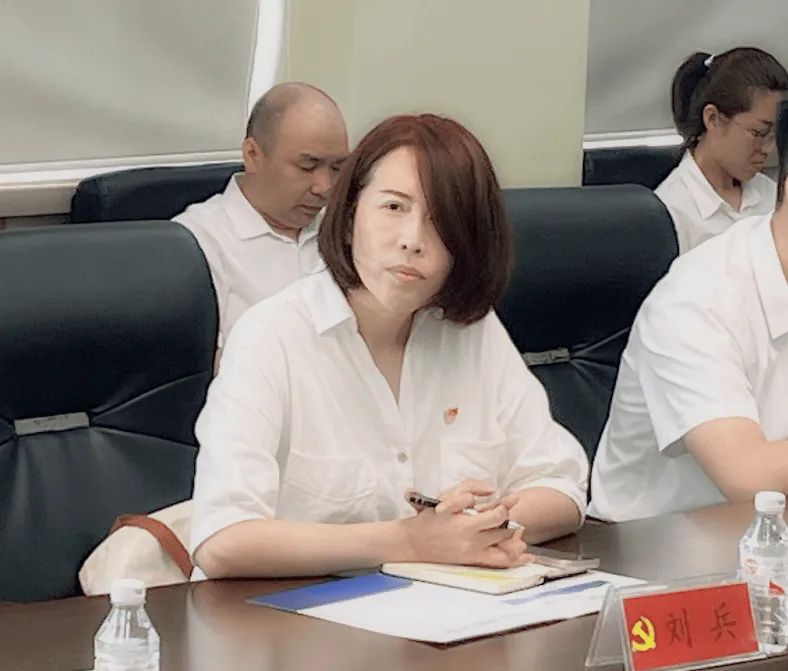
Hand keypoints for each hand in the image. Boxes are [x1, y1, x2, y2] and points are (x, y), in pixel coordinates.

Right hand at [400, 483, 528, 567]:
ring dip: (515, 537)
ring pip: (505, 547)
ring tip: (522, 532)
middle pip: (503, 530)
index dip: (505, 506)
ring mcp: (473, 552)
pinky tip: (527, 557)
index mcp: (465, 522)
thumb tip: (492, 489)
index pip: (495, 515)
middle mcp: (471, 539)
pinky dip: (514, 559)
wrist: (414, 543)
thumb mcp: (446, 496)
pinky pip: (498, 562)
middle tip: (515, 511)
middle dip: (511, 519)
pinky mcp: (473, 560)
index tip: (510, 498)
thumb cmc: (429, 517)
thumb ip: (470, 488)